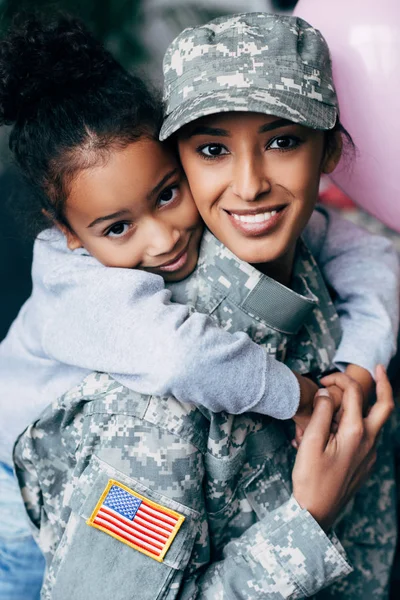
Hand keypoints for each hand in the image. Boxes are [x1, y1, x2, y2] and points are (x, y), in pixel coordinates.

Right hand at [292, 365, 393, 530]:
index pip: (355, 393)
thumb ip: (322, 413)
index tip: (324, 380)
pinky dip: (359, 422)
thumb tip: (329, 393)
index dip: (340, 380)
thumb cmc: (311, 479)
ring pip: (377, 420)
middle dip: (384, 384)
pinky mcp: (366, 462)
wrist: (317, 513)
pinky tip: (338, 425)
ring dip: (367, 404)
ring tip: (344, 398)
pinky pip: (368, 435)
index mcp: (355, 433)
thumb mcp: (311, 443)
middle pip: (385, 405)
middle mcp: (369, 441)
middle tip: (378, 368)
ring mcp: (370, 453)